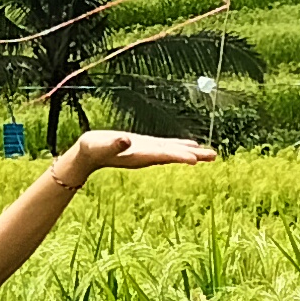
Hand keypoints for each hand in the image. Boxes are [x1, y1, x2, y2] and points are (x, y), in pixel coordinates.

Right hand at [66, 130, 214, 173]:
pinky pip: (167, 147)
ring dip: (192, 153)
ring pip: (174, 152)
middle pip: (175, 156)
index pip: (163, 156)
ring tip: (210, 154)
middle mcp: (147, 156)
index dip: (179, 156)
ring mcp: (147, 152)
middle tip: (214, 156)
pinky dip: (180, 147)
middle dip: (194, 156)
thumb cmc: (91, 149)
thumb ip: (114, 144)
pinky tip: (191, 147)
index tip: (195, 160)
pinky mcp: (144, 146)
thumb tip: (126, 140)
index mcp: (138, 155)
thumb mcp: (100, 144)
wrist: (86, 154)